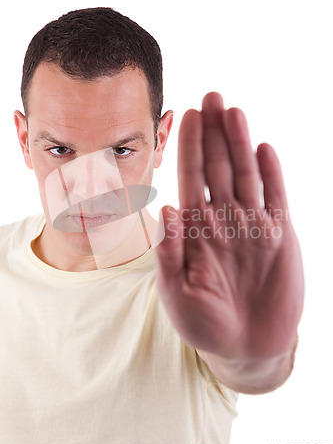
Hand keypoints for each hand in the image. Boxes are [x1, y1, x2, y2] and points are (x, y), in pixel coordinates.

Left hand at [155, 93, 303, 369]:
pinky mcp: (279, 236)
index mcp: (195, 228)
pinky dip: (271, 173)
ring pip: (246, 174)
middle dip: (214, 132)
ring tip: (234, 111)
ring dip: (240, 143)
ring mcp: (252, 224)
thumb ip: (169, 251)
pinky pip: (275, 197)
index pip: (190, 177)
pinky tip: (264, 148)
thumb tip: (163, 208)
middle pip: (218, 166)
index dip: (188, 146)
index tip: (186, 115)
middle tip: (212, 96)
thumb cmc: (204, 324)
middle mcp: (223, 218)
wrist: (246, 348)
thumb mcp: (176, 292)